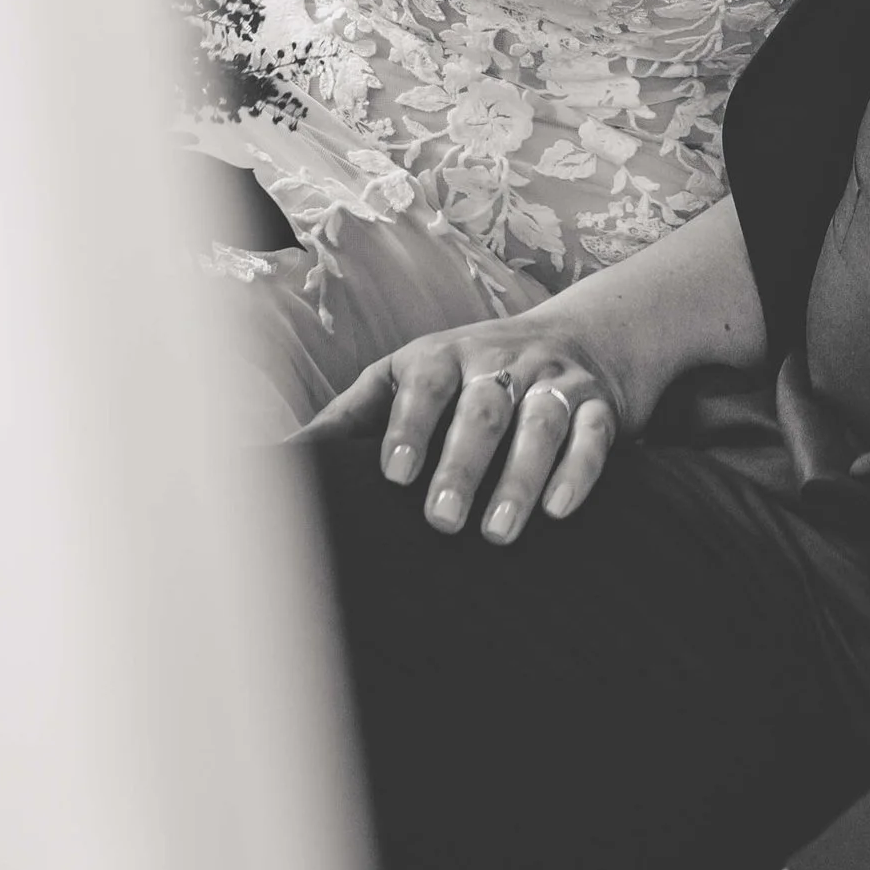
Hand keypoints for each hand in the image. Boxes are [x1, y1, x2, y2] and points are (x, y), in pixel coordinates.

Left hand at [305, 315, 622, 541]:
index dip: (411, 424)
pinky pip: (593, 435)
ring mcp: (552, 382)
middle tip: (442, 520)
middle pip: (482, 408)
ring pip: (539, 423)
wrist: (581, 336)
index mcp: (445, 356)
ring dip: (520, 476)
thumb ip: (349, 418)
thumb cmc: (467, 375)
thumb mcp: (405, 378)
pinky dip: (579, 470)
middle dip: (462, 463)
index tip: (394, 473)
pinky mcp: (597, 407)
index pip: (425, 383)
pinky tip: (560, 511)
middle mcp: (501, 363)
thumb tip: (272, 457)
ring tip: (498, 532)